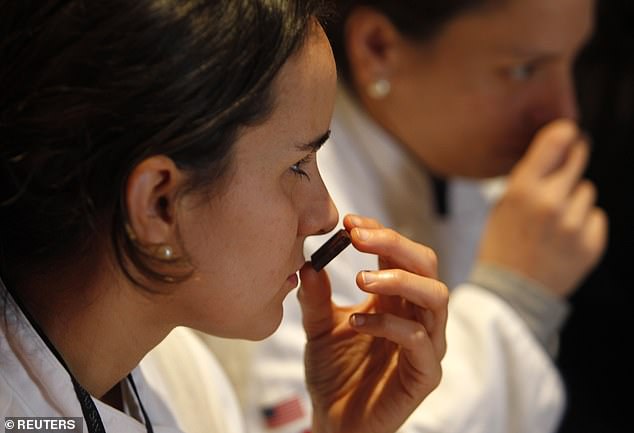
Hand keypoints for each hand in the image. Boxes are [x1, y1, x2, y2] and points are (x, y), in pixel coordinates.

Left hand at [299, 214, 447, 432]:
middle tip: (357, 237)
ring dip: (399, 279)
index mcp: (395, 299)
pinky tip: (356, 321)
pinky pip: (418, 340)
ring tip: (362, 278)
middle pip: (425, 264)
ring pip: (435, 296)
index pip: (400, 253)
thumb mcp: (318, 327)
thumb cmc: (333, 373)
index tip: (347, 222)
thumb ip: (316, 297)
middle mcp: (416, 315)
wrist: (335, 422)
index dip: (379, 232)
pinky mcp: (425, 374)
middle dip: (394, 243)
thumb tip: (309, 262)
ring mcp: (426, 344)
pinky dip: (388, 324)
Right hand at [478, 119, 607, 296]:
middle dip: (572, 161)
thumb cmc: (502, 247)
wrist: (511, 294)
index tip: (567, 134)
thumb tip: (556, 148)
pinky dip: (583, 224)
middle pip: (578, 159)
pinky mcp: (591, 243)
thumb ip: (528, 177)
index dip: (564, 134)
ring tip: (553, 223)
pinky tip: (563, 238)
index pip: (557, 140)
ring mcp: (573, 224)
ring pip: (586, 191)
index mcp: (523, 190)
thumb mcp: (502, 205)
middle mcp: (551, 202)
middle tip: (562, 175)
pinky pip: (595, 217)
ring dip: (574, 201)